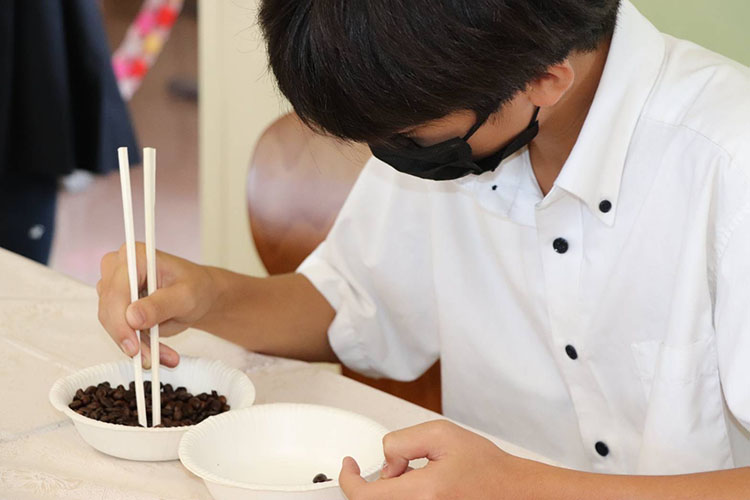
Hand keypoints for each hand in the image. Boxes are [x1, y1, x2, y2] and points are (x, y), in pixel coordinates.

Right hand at [97, 243, 218, 367]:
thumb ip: (160, 305)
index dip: (121, 321)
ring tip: (164, 356)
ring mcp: (116, 287)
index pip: (117, 291)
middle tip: (149, 358)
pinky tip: (157, 353)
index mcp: (136, 256)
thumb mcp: (185, 296)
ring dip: (136, 345)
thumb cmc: (196, 287)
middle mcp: (120, 268)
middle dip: (130, 339)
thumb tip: (132, 317)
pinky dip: (138, 345)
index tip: (133, 346)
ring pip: (113, 323)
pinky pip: (120, 330)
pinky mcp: (118, 305)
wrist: (200, 295)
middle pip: (109, 309)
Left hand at [339, 420, 541, 499]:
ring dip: (391, 489)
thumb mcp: (441, 434)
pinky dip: (402, 495)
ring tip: (418, 474)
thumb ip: (402, 442)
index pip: (364, 496)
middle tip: (400, 464)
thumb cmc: (486, 467)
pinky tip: (421, 487)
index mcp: (423, 493)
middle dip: (377, 479)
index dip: (349, 479)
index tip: (349, 465)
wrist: (511, 490)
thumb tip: (385, 461)